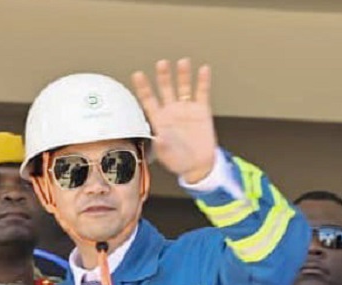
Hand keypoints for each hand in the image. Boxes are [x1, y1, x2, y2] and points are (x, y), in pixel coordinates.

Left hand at [131, 58, 217, 182]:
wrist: (198, 165)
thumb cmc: (178, 160)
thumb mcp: (167, 154)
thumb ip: (163, 144)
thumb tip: (158, 137)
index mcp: (159, 120)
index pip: (148, 100)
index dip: (143, 88)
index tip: (137, 75)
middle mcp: (171, 111)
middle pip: (165, 89)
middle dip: (163, 76)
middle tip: (161, 64)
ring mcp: (186, 109)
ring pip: (183, 87)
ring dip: (182, 75)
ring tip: (182, 62)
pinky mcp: (201, 110)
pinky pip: (202, 92)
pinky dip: (202, 81)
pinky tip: (203, 70)